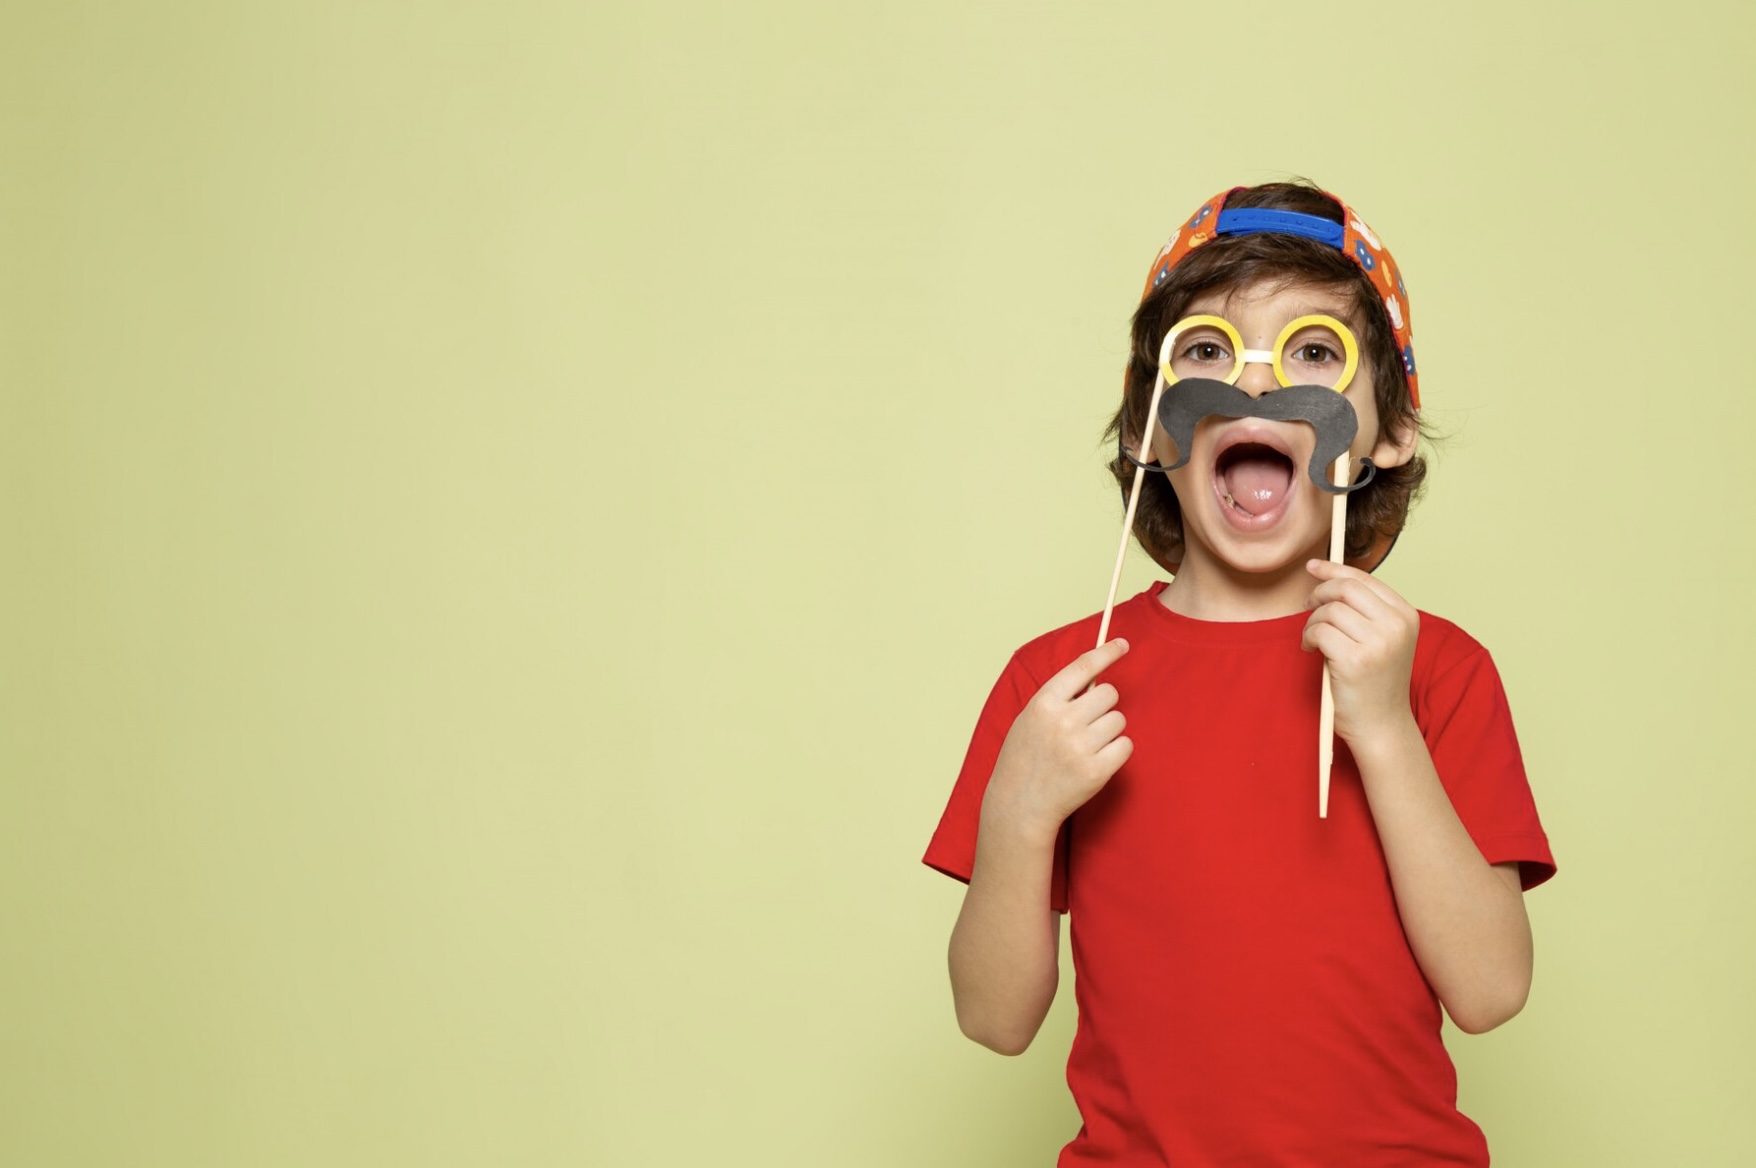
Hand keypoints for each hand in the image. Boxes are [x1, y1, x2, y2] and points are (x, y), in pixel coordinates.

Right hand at [983, 639, 1133, 838]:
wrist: (1019, 805)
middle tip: (1087, 723)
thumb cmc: (1024, 758)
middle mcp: (1063, 721)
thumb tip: (1095, 675)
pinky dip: (1116, 751)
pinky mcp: (1097, 771)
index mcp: (1043, 703)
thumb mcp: (1029, 718)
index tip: (1122, 645)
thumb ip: (1058, 698)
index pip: (1083, 667)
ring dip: (1109, 730)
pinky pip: (1126, 745)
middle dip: (1103, 705)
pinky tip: (1096, 760)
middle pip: (1109, 693)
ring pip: (1119, 720)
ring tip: (1085, 746)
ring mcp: (1080, 747)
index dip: (1106, 652)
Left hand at [1303, 560, 1418, 745]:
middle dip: (1319, 593)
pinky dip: (1307, 638)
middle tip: (1306, 606)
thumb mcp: (1382, 638)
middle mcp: (1396, 625)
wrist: (1381, 725)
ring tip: (1313, 640)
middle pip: (1344, 588)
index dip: (1334, 569)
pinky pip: (1318, 631)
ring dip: (1312, 622)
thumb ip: (1366, 609)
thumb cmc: (1375, 681)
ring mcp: (1378, 643)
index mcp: (1406, 615)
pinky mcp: (1354, 660)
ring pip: (1329, 610)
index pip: (1364, 579)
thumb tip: (1329, 575)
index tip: (1312, 567)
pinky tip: (1311, 651)